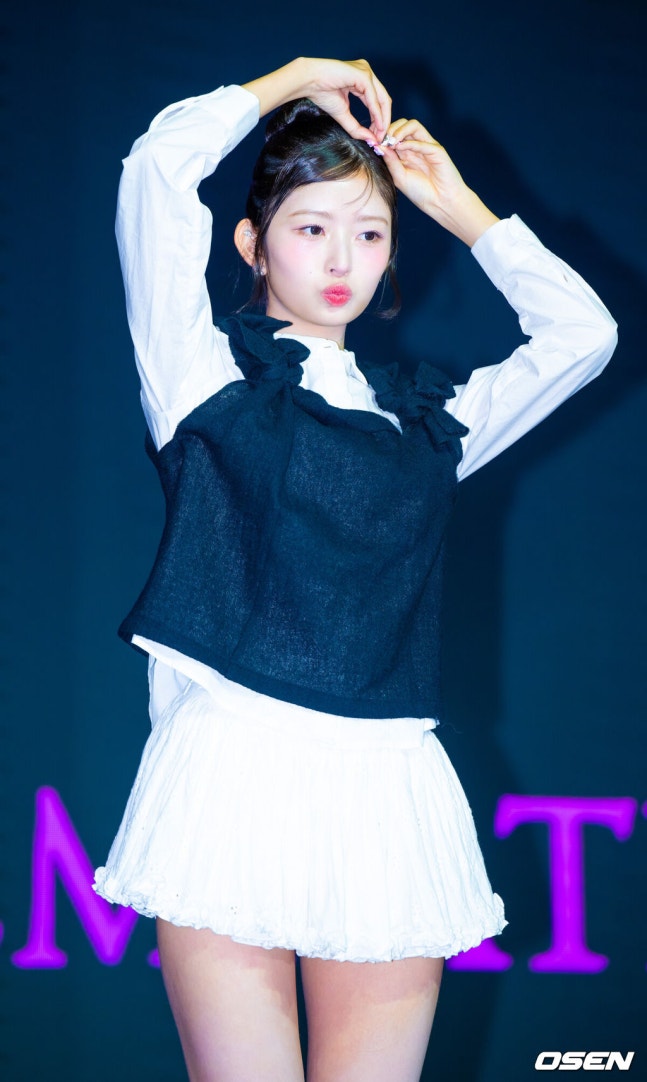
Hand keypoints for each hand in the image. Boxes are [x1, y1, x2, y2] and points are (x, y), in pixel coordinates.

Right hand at [243, 57, 390, 141]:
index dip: (380, 120)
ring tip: (380, 134)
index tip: (378, 137)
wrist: (309, 81)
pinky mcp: (363, 75)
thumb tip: (370, 140)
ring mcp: (366, 72)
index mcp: (362, 80)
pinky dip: (376, 112)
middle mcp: (367, 73)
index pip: (378, 101)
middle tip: (381, 138)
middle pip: (384, 100)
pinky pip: (373, 97)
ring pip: (382, 98)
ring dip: (383, 119)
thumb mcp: (342, 114)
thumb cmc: (322, 93)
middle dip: (384, 121)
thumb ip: (356, 128)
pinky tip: (377, 125)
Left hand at [380, 118, 498, 244]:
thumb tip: (378, 145)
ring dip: (399, 130)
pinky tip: (400, 148)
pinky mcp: (437, 150)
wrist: (441, 203)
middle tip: (381, 140)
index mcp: (406, 152)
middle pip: (402, 124)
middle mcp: (416, 146)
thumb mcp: (399, 177)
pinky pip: (422, 140)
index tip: (373, 141)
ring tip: (391, 141)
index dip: (382, 134)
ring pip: (413, 125)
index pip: (393, 133)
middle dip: (389, 129)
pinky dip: (409, 142)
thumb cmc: (421, 192)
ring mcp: (427, 146)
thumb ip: (390, 161)